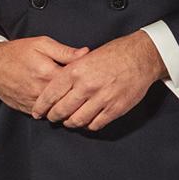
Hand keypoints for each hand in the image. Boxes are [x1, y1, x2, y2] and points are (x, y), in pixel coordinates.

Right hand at [0, 37, 88, 114]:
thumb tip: (86, 53)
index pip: (75, 81)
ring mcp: (33, 102)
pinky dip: (55, 111)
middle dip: (79, 96)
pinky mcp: (27, 109)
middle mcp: (40, 90)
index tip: (92, 77)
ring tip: (77, 100)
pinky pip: (46, 115)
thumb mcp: (42, 44)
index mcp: (47, 72)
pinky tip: (62, 106)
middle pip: (68, 99)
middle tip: (89, 92)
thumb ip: (65, 51)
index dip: (86, 80)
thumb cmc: (17, 52)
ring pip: (58, 110)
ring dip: (68, 106)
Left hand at [31, 31, 165, 131]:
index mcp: (76, 71)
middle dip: (54, 117)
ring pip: (77, 121)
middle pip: (61, 111)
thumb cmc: (113, 54)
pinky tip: (87, 120)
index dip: (41, 106)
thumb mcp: (85, 57)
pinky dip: (88, 125)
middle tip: (53, 118)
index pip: (50, 94)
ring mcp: (101, 99)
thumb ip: (70, 72)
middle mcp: (86, 86)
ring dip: (70, 122)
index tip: (38, 112)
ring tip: (69, 120)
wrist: (141, 56)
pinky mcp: (115, 109)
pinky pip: (95, 124)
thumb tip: (54, 87)